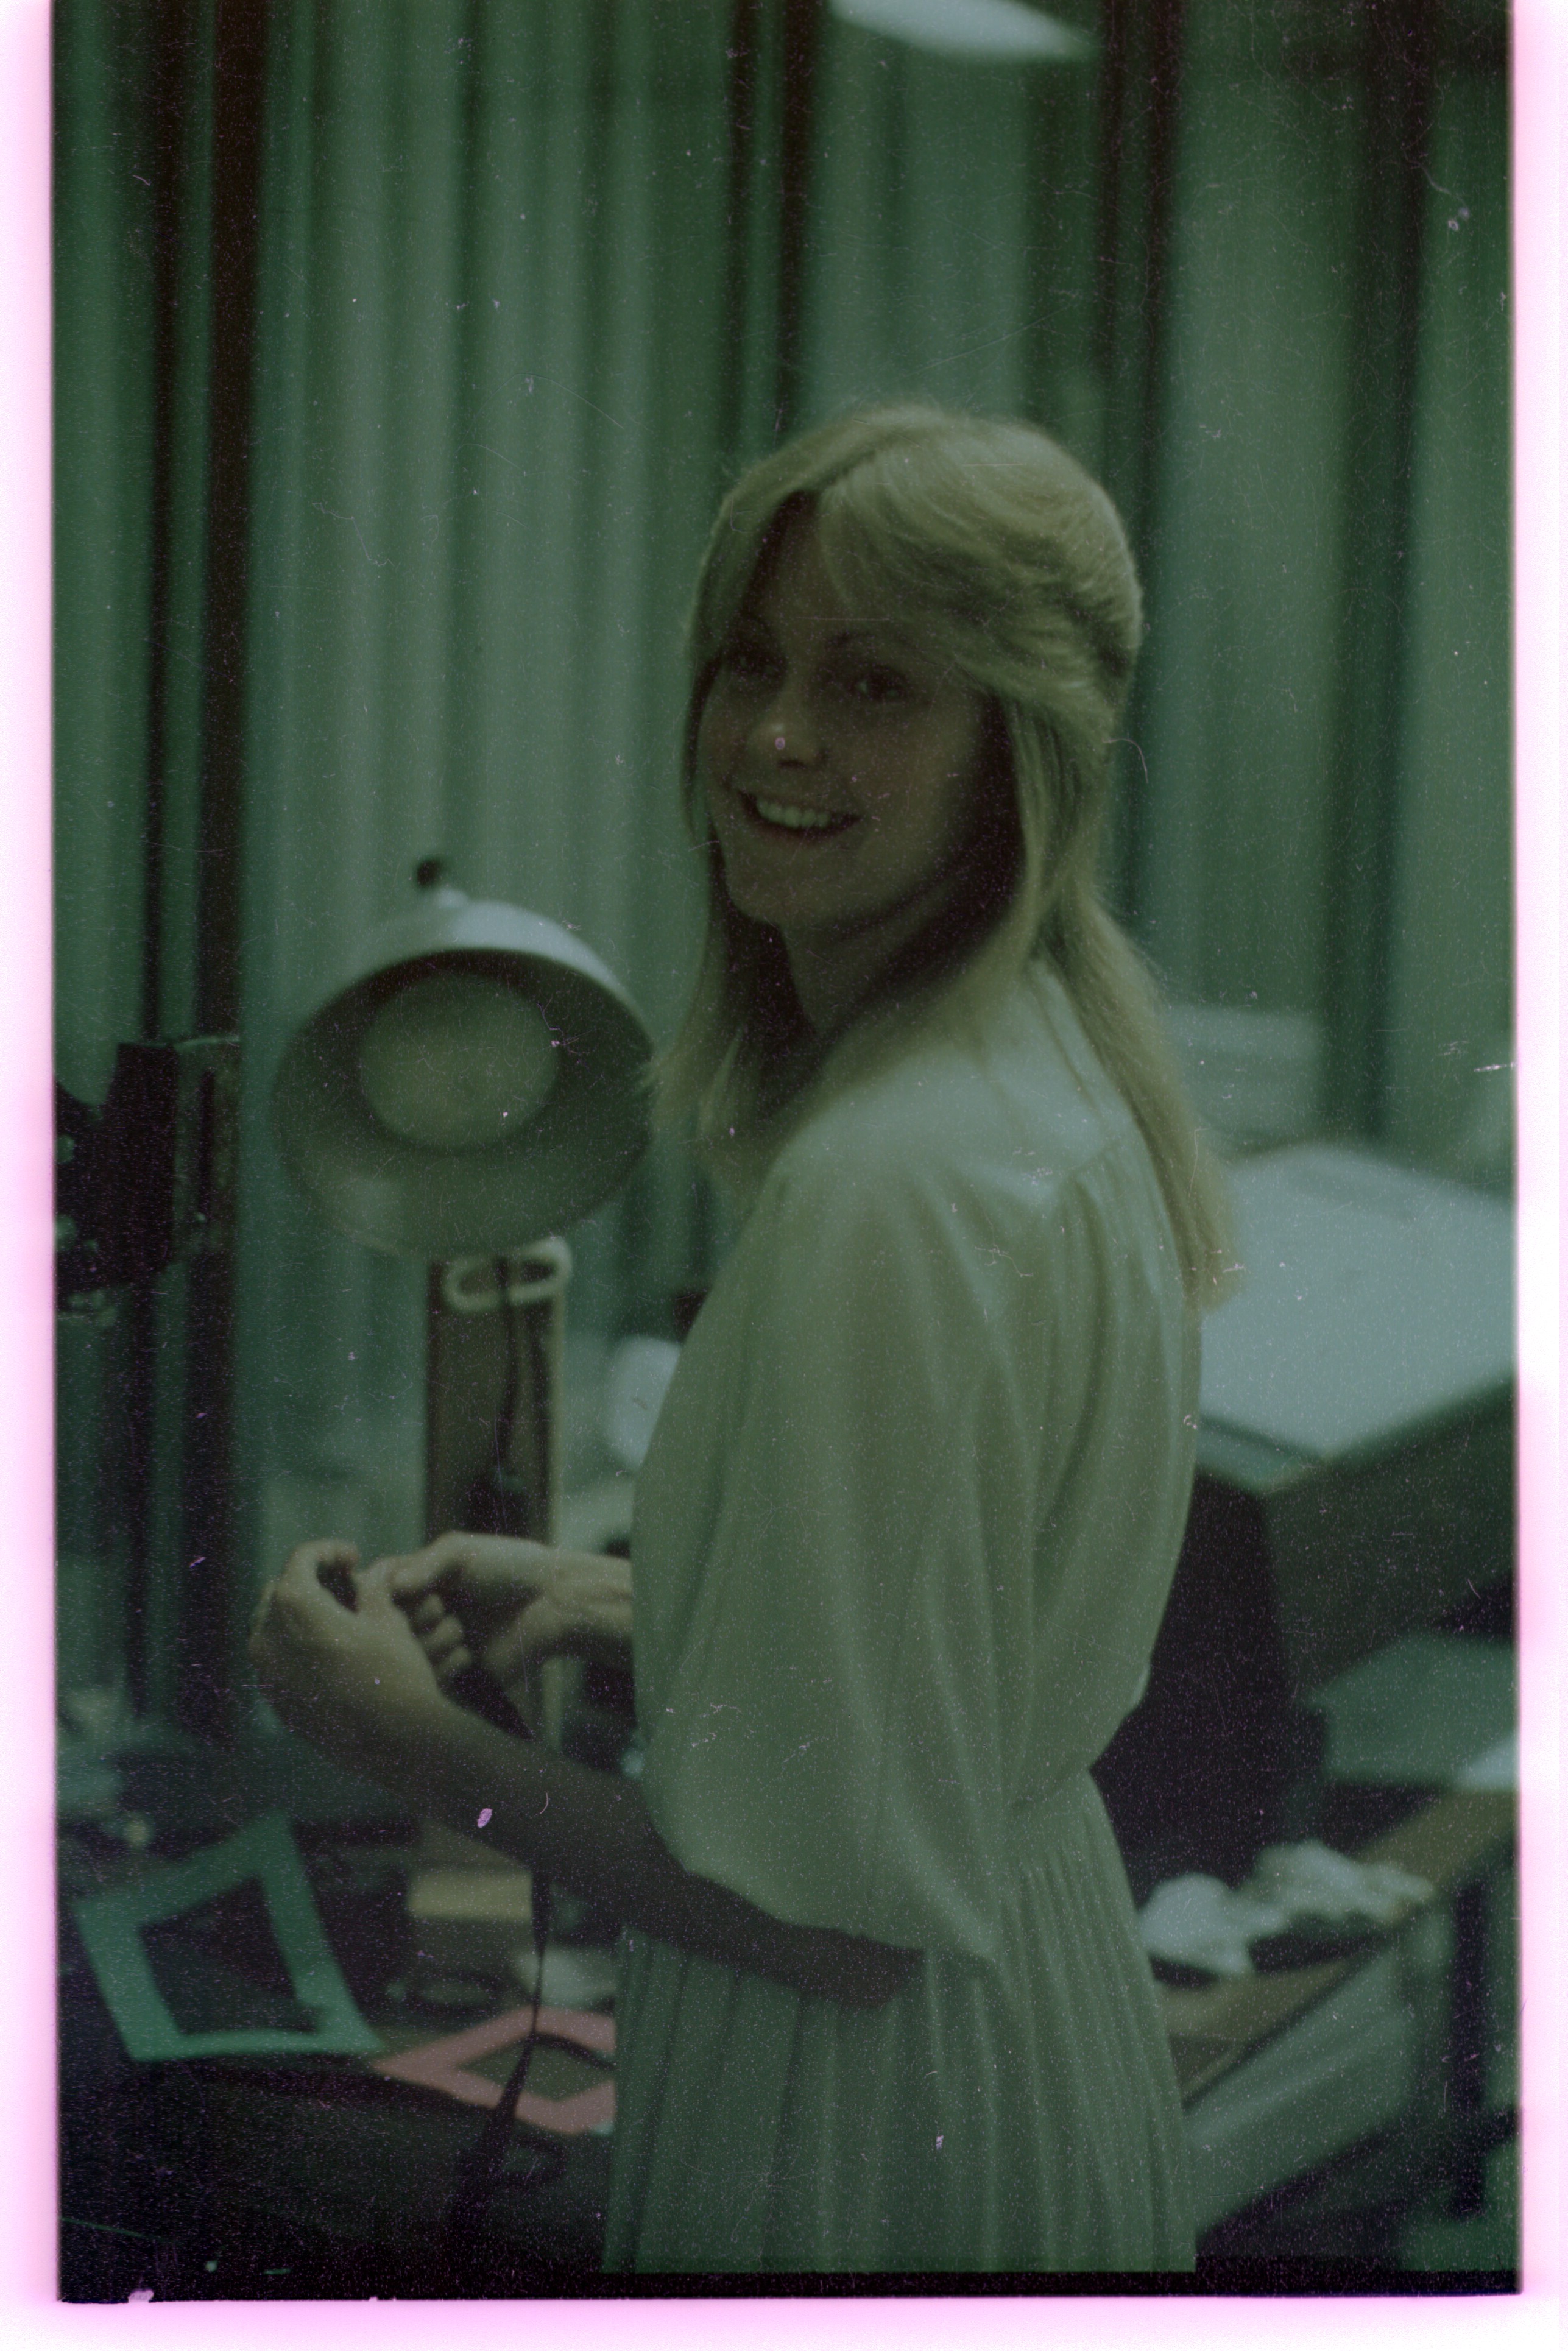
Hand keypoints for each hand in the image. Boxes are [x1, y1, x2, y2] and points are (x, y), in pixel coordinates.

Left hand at [248, 1540, 454, 1784]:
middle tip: (342, 1583)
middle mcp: (267, 1637)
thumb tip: (367, 1574)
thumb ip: (368, 1588)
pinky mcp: (274, 1701)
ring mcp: (266, 1674)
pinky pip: (276, 1660)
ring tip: (334, 1617)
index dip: (329, 1551)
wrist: (393, 1741)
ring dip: (299, 1614)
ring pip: (272, 1626)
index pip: (301, 1559)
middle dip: (309, 1580)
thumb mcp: (387, 1619)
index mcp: (294, 1606)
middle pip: (280, 1591)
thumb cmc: (395, 1673)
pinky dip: (295, 1646)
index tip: (353, 1558)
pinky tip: (328, 1651)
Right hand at [378, 1532, 632, 1701]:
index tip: (414, 1588)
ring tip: (463, 1628)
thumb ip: (424, 1565)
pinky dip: (447, 1665)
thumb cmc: (509, 1567)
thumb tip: (390, 1588)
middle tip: (444, 1607)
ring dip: (435, 1641)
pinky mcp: (452, 1679)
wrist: (553, 1604)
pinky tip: (470, 1652)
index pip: (373, 1593)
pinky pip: (429, 1683)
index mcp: (415, 1584)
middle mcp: (418, 1619)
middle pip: (384, 1630)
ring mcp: (434, 1650)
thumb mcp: (462, 1552)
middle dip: (415, 1617)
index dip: (386, 1596)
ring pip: (405, 1658)